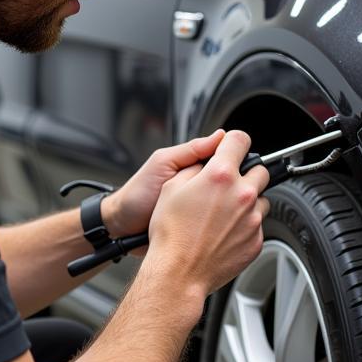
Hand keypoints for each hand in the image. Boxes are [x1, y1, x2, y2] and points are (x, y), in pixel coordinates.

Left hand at [102, 129, 227, 241]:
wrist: (124, 226)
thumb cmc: (138, 194)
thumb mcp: (162, 163)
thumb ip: (190, 150)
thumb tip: (220, 136)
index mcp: (194, 164)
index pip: (225, 156)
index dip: (233, 160)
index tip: (237, 166)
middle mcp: (201, 184)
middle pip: (228, 181)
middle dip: (229, 187)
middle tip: (222, 193)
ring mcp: (202, 206)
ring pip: (225, 203)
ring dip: (224, 207)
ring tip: (216, 211)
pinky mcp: (201, 224)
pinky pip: (216, 220)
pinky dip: (218, 222)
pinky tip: (216, 224)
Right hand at [146, 129, 269, 296]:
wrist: (178, 272)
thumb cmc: (171, 234)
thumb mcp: (171, 188)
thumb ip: (194, 168)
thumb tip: (205, 163)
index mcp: (220, 175)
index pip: (240, 140)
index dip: (234, 141)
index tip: (232, 147)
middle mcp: (241, 194)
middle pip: (260, 170)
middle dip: (245, 173)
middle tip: (227, 185)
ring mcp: (252, 218)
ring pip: (261, 199)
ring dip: (247, 201)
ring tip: (223, 214)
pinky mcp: (256, 240)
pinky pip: (257, 225)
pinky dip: (245, 225)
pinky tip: (224, 232)